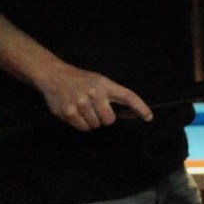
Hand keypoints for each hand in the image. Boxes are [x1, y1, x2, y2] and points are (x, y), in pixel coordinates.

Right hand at [37, 62, 151, 131]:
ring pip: (96, 125)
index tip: (149, 117)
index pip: (127, 96)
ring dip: (91, 120)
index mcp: (105, 84)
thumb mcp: (98, 81)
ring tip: (83, 107)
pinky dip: (82, 124)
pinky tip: (76, 112)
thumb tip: (130, 114)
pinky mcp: (69, 113)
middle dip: (104, 117)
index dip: (140, 107)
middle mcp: (94, 93)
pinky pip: (84, 128)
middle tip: (95, 108)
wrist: (54, 75)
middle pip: (109, 120)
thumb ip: (112, 96)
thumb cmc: (80, 80)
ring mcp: (81, 103)